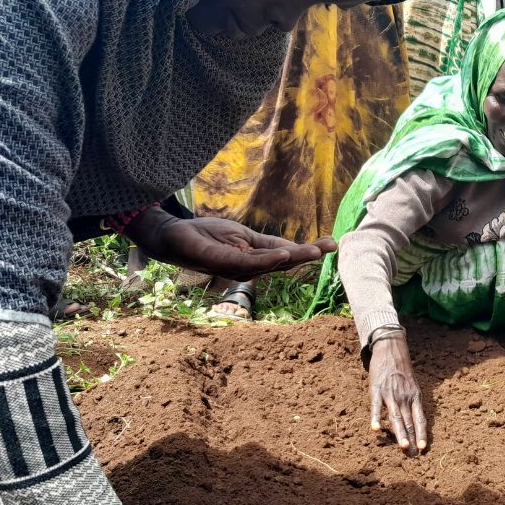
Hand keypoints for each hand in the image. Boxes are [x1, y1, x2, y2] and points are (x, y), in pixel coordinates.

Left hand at [125, 208, 335, 280]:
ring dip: (293, 258)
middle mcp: (249, 268)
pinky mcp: (221, 261)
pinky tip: (282, 256)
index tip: (332, 244)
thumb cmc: (206, 236)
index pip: (287, 255)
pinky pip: (247, 262)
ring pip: (269, 263)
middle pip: (283, 262)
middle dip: (307, 256)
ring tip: (314, 251)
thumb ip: (266, 245)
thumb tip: (294, 249)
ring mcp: (235, 266)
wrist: (172, 236)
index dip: (309, 251)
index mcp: (256, 260)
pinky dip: (266, 260)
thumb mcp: (241, 236)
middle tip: (331, 247)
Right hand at [369, 336, 427, 453]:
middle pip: (408, 422)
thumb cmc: (402, 369)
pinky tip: (376, 429)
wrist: (390, 349)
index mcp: (415, 396)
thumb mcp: (412, 385)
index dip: (422, 434)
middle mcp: (405, 397)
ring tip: (403, 447)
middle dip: (412, 439)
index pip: (420, 419)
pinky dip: (376, 418)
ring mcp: (391, 394)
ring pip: (396, 417)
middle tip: (413, 455)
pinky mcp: (377, 390)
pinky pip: (376, 407)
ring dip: (400, 433)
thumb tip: (413, 420)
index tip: (423, 449)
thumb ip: (412, 401)